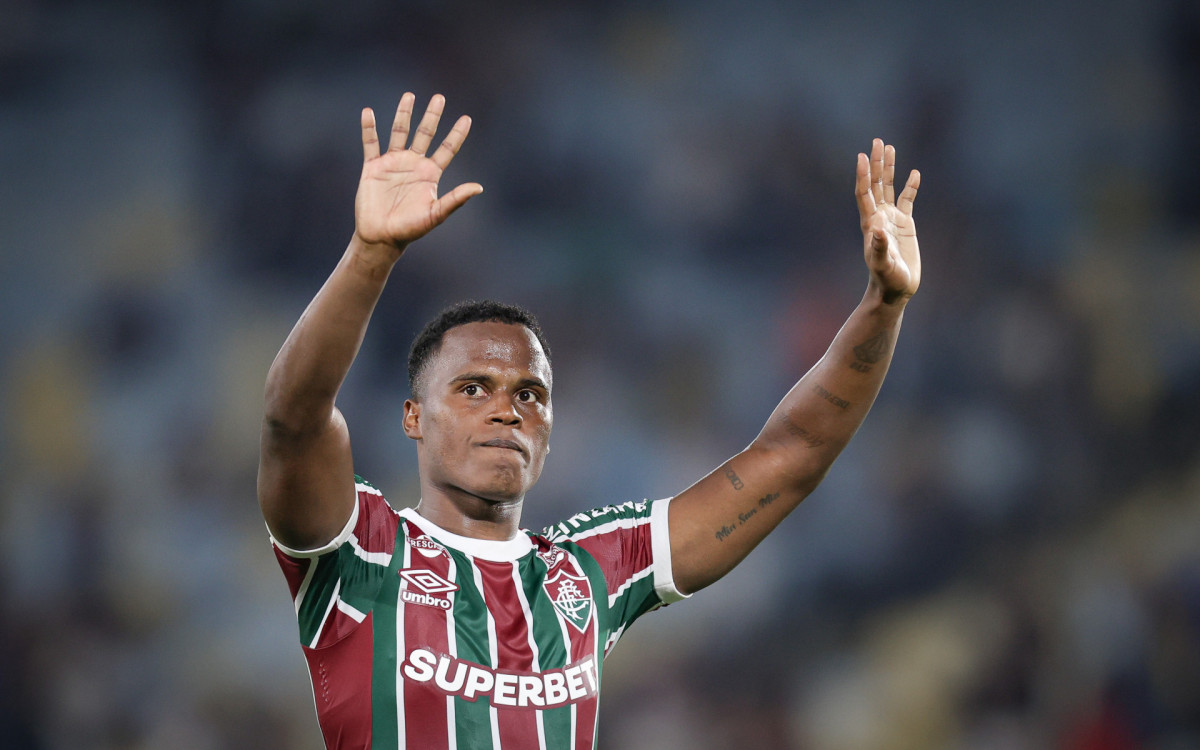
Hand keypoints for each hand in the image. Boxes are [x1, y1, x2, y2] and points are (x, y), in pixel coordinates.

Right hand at [354, 93, 482, 255]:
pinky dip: (369, 128)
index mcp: (430, 174)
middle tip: (440, 97)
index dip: (457, 134)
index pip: (447, 149)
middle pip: (425, 134)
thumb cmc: (410, 229)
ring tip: (410, 95)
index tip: (467, 118)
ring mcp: (393, 163)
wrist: (381, 237)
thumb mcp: (436, 214)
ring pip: (399, 132)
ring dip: (404, 114)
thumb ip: (455, 199)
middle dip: (432, 116)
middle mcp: (413, 164)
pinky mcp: (372, 167)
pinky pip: (370, 144)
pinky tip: (368, 112)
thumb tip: (478, 187)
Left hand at [855, 138, 919, 303]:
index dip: (864, 175)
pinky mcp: (905, 224)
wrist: (895, 288)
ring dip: (889, 168)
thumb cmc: (886, 279)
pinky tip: (915, 173)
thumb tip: (878, 230)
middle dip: (877, 163)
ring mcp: (892, 219)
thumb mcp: (883, 265)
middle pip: (876, 184)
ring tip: (890, 147)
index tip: (862, 156)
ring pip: (889, 187)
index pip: (864, 193)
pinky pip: (908, 200)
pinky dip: (911, 186)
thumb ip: (880, 248)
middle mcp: (879, 216)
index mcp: (870, 223)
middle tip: (877, 141)